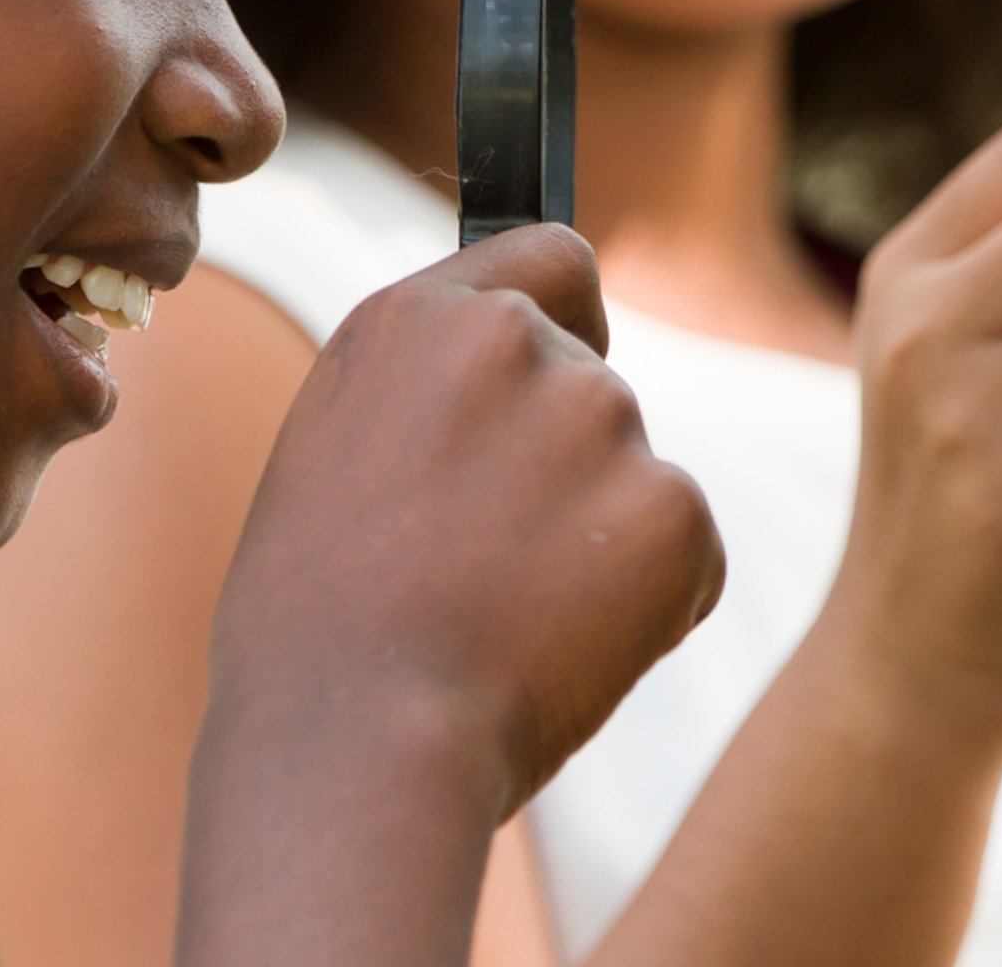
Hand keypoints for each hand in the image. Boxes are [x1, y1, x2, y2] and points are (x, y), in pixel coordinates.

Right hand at [205, 225, 725, 807]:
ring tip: (504, 622)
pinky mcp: (674, 505)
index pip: (552, 255)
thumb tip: (510, 377)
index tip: (555, 372)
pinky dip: (651, 606)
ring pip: (635, 475)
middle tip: (487, 568)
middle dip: (566, 464)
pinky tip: (559, 655)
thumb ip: (430, 390)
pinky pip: (686, 553)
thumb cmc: (315, 631)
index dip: (566, 316)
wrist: (356, 745)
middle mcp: (518, 341)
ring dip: (601, 539)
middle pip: (594, 382)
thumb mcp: (335, 456)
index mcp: (419, 318)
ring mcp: (604, 417)